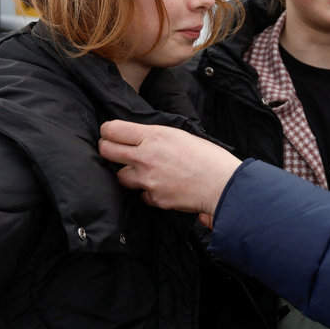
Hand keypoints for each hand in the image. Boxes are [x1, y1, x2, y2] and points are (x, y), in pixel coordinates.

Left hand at [98, 120, 240, 215]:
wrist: (223, 184)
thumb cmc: (209, 157)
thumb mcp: (181, 134)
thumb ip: (156, 136)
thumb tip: (139, 137)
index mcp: (154, 136)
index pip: (113, 130)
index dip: (108, 130)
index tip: (110, 133)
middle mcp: (146, 157)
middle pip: (107, 151)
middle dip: (107, 149)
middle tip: (113, 150)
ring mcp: (147, 180)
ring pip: (120, 176)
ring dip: (128, 174)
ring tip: (143, 171)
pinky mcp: (154, 199)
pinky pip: (141, 195)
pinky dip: (147, 192)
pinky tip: (162, 187)